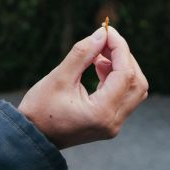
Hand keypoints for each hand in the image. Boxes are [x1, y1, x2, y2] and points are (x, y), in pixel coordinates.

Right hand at [18, 25, 147, 148]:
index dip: (120, 49)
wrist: (32, 137)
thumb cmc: (40, 109)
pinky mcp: (108, 123)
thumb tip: (102, 34)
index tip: (108, 31)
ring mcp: (112, 125)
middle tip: (105, 41)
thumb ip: (83, 54)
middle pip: (137, 83)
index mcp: (102, 112)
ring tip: (99, 54)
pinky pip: (122, 97)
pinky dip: (116, 79)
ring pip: (133, 90)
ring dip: (122, 68)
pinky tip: (98, 67)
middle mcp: (112, 122)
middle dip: (125, 58)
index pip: (125, 74)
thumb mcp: (59, 77)